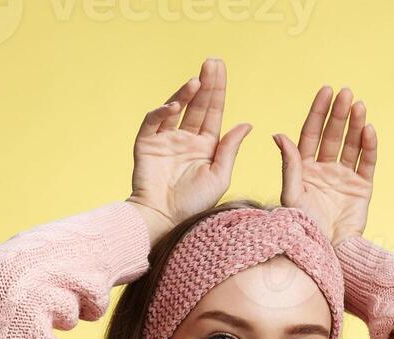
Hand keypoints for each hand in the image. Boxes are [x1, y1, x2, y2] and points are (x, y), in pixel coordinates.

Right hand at [127, 58, 251, 238]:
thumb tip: (246, 123)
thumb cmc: (193, 205)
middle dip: (205, 83)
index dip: (217, 90)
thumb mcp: (219, 175)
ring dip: (185, 93)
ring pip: (175, 109)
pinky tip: (175, 106)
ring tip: (196, 80)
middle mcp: (185, 139)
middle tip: (212, 62)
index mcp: (205, 145)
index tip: (220, 68)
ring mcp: (165, 140)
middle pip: (197, 105)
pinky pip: (153, 123)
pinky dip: (162, 112)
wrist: (164, 220)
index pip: (213, 111)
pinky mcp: (146, 145)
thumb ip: (230, 148)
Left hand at [272, 85, 375, 245]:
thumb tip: (279, 135)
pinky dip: (369, 146)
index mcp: (304, 168)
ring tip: (359, 105)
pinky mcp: (362, 189)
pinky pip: (367, 163)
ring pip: (351, 145)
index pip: (311, 133)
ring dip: (355, 124)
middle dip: (339, 114)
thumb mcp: (291, 194)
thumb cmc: (302, 227)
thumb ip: (289, 165)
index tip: (326, 91)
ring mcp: (344, 178)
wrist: (325, 251)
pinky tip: (368, 129)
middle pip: (333, 135)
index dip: (318, 112)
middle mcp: (325, 170)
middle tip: (346, 93)